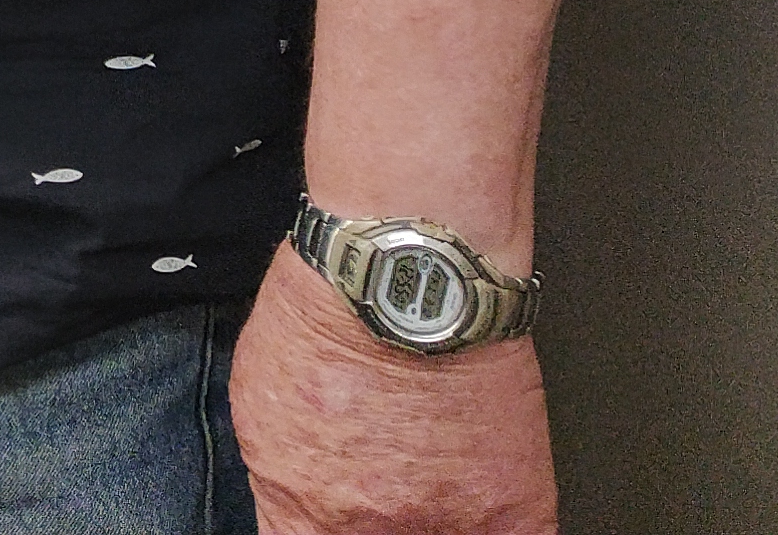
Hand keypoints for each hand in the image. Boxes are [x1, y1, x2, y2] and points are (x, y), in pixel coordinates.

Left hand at [232, 242, 557, 531]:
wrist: (405, 269)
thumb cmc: (331, 313)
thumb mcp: (261, 404)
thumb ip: (284, 479)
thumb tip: (296, 509)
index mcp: (303, 506)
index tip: (333, 525)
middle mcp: (373, 525)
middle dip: (377, 525)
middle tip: (387, 491)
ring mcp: (447, 522)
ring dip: (433, 521)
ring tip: (430, 483)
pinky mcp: (516, 508)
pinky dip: (497, 531)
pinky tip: (484, 512)